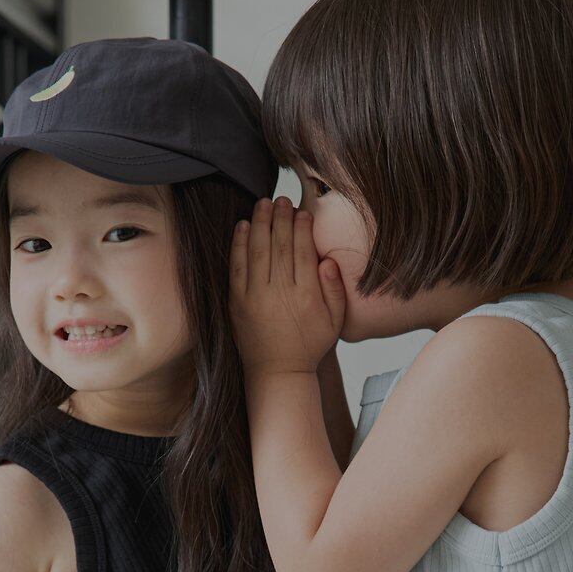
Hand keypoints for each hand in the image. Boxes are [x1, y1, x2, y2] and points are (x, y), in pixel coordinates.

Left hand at [229, 194, 345, 377]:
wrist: (278, 372)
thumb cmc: (309, 345)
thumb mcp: (335, 321)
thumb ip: (335, 289)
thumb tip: (327, 259)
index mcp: (306, 295)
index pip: (302, 250)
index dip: (301, 227)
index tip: (302, 212)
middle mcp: (280, 293)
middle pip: (279, 245)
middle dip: (281, 217)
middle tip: (282, 198)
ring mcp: (256, 297)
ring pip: (257, 250)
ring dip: (260, 223)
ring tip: (263, 203)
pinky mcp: (237, 302)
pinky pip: (237, 266)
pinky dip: (239, 244)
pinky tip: (243, 226)